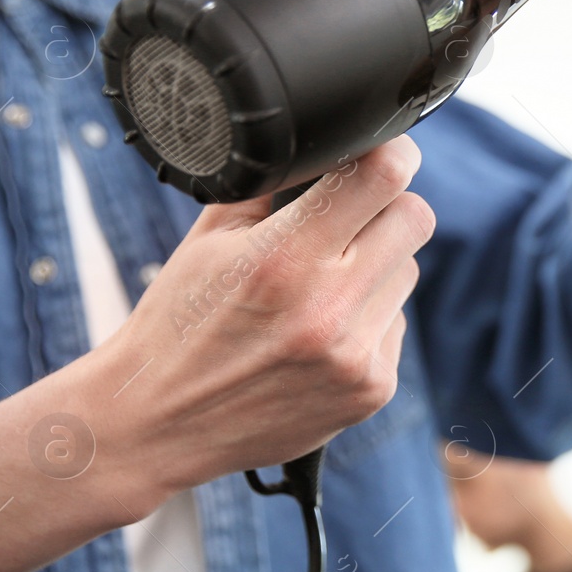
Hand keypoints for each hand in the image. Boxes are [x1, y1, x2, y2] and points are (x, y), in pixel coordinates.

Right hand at [97, 136, 434, 507]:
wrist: (158, 423)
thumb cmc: (179, 322)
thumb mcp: (211, 238)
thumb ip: (277, 187)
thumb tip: (335, 148)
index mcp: (283, 258)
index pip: (381, 178)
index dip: (392, 154)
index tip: (385, 153)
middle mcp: (328, 308)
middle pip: (414, 219)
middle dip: (385, 209)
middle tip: (349, 221)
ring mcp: (355, 355)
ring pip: (408, 271)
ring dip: (377, 267)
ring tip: (319, 289)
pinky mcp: (372, 391)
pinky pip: (397, 324)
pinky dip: (369, 319)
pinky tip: (321, 334)